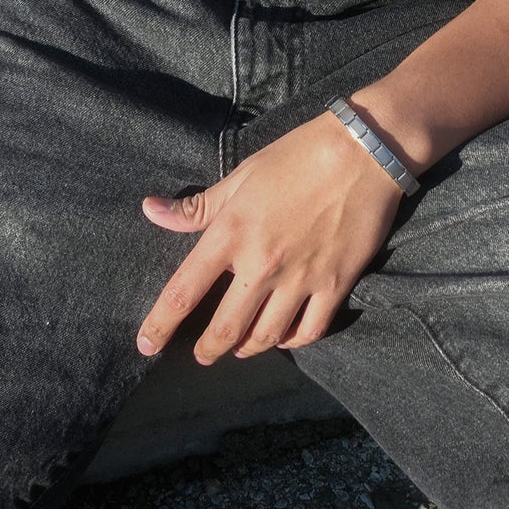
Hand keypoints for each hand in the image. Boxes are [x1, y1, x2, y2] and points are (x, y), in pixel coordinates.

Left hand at [137, 109, 405, 364]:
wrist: (361, 152)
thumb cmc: (296, 157)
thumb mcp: (241, 176)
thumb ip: (197, 207)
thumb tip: (150, 211)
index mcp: (231, 233)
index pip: (184, 291)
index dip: (160, 325)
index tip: (147, 345)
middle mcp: (262, 263)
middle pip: (225, 327)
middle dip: (209, 349)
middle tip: (203, 356)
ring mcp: (300, 278)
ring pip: (266, 336)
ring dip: (248, 348)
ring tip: (240, 348)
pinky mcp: (335, 284)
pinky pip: (310, 329)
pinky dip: (292, 340)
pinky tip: (284, 336)